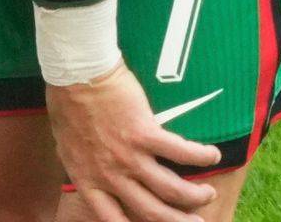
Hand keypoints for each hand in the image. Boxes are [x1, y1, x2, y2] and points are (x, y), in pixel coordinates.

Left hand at [45, 63, 222, 221]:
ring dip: (195, 196)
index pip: (111, 219)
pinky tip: (213, 155)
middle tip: (196, 221)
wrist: (76, 73)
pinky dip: (202, 156)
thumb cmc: (67, 103)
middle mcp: (109, 175)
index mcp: (87, 179)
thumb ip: (85, 165)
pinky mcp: (145, 134)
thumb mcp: (68, 145)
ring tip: (207, 193)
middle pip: (151, 213)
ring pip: (172, 190)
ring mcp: (128, 157)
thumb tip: (95, 174)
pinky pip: (182, 153)